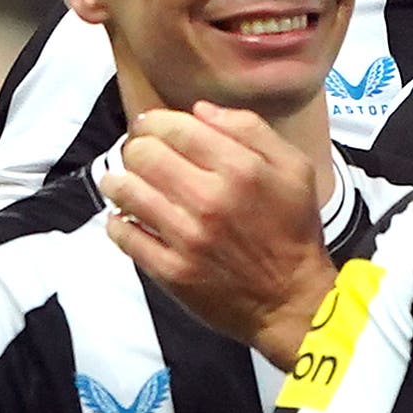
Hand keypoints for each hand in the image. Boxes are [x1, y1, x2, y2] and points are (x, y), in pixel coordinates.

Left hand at [102, 103, 336, 362]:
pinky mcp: (171, 271)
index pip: (175, 128)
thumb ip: (251, 130)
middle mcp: (209, 199)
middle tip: (140, 155)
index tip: (150, 126)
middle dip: (136, 148)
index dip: (155, 121)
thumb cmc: (293, 231)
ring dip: (119, 181)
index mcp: (240, 169)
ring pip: (126, 191)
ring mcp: (186, 238)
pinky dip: (118, 221)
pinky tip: (128, 218)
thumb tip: (200, 111)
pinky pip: (124, 235)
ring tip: (124, 183)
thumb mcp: (294, 169)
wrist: (292, 301)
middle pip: (143, 154)